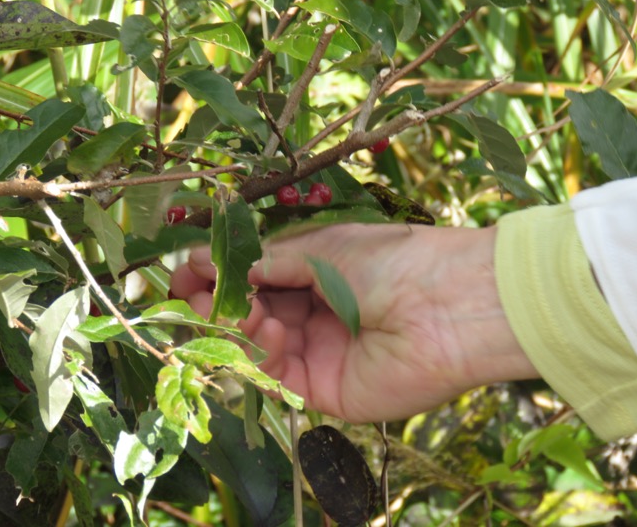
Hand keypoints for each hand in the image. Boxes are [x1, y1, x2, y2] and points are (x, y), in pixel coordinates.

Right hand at [170, 223, 537, 422]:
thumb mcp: (324, 249)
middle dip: (218, 302)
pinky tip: (269, 329)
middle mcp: (316, 313)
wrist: (452, 304)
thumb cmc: (394, 261)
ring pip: (256, 345)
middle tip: (193, 294)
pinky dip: (261, 352)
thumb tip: (210, 261)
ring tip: (236, 308)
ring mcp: (320, 352)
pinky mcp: (326, 389)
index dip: (220, 274)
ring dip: (236, 325)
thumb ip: (267, 263)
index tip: (184, 271)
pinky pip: (277, 375)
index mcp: (319, 272)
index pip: (256, 277)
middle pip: (250, 313)